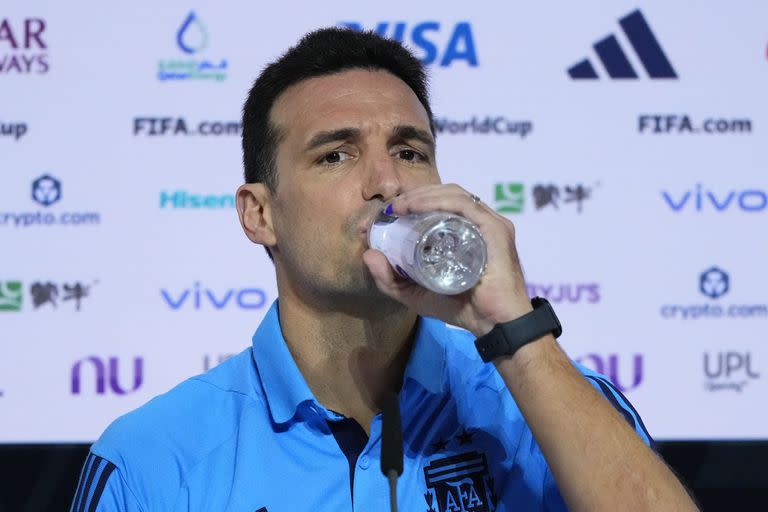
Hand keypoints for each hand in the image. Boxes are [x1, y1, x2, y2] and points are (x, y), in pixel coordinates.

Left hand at [362, 184, 532, 335]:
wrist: (492, 324)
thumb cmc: (461, 308)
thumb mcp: (416, 294)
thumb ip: (390, 280)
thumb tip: (367, 255)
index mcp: (467, 231)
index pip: (440, 204)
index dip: (413, 202)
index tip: (389, 211)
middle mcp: (480, 222)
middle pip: (446, 195)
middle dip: (415, 196)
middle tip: (392, 207)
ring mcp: (490, 223)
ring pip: (453, 195)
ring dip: (423, 195)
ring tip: (400, 206)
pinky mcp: (496, 229)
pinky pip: (465, 205)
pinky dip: (438, 200)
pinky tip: (417, 207)